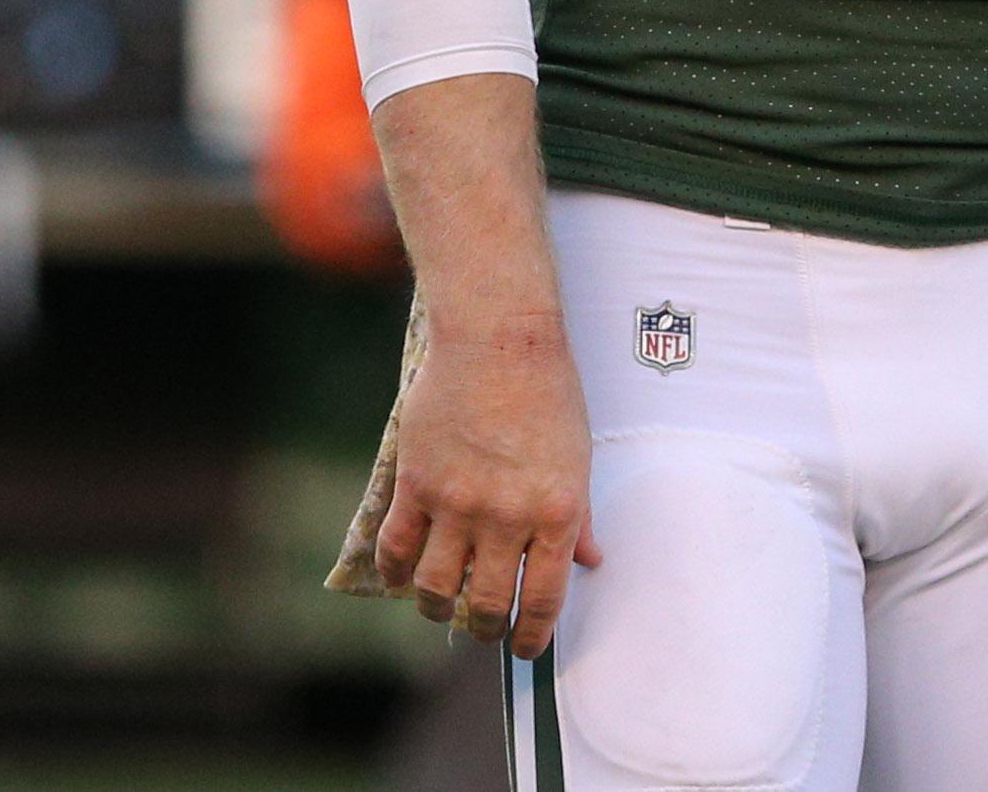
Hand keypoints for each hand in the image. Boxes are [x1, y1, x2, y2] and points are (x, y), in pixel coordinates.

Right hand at [372, 306, 600, 657]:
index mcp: (557, 511)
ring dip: (438, 609)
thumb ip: (580, 515)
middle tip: (483, 630)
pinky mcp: (416, 484)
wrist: (499, 338)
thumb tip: (589, 561)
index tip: (527, 648)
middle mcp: (506, 516)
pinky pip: (397, 548)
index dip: (533, 634)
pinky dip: (397, 573)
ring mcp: (457, 502)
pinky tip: (404, 577)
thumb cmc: (549, 391)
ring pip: (435, 588)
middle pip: (485, 604)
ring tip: (443, 607)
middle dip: (484, 630)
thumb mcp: (579, 455)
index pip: (543, 597)